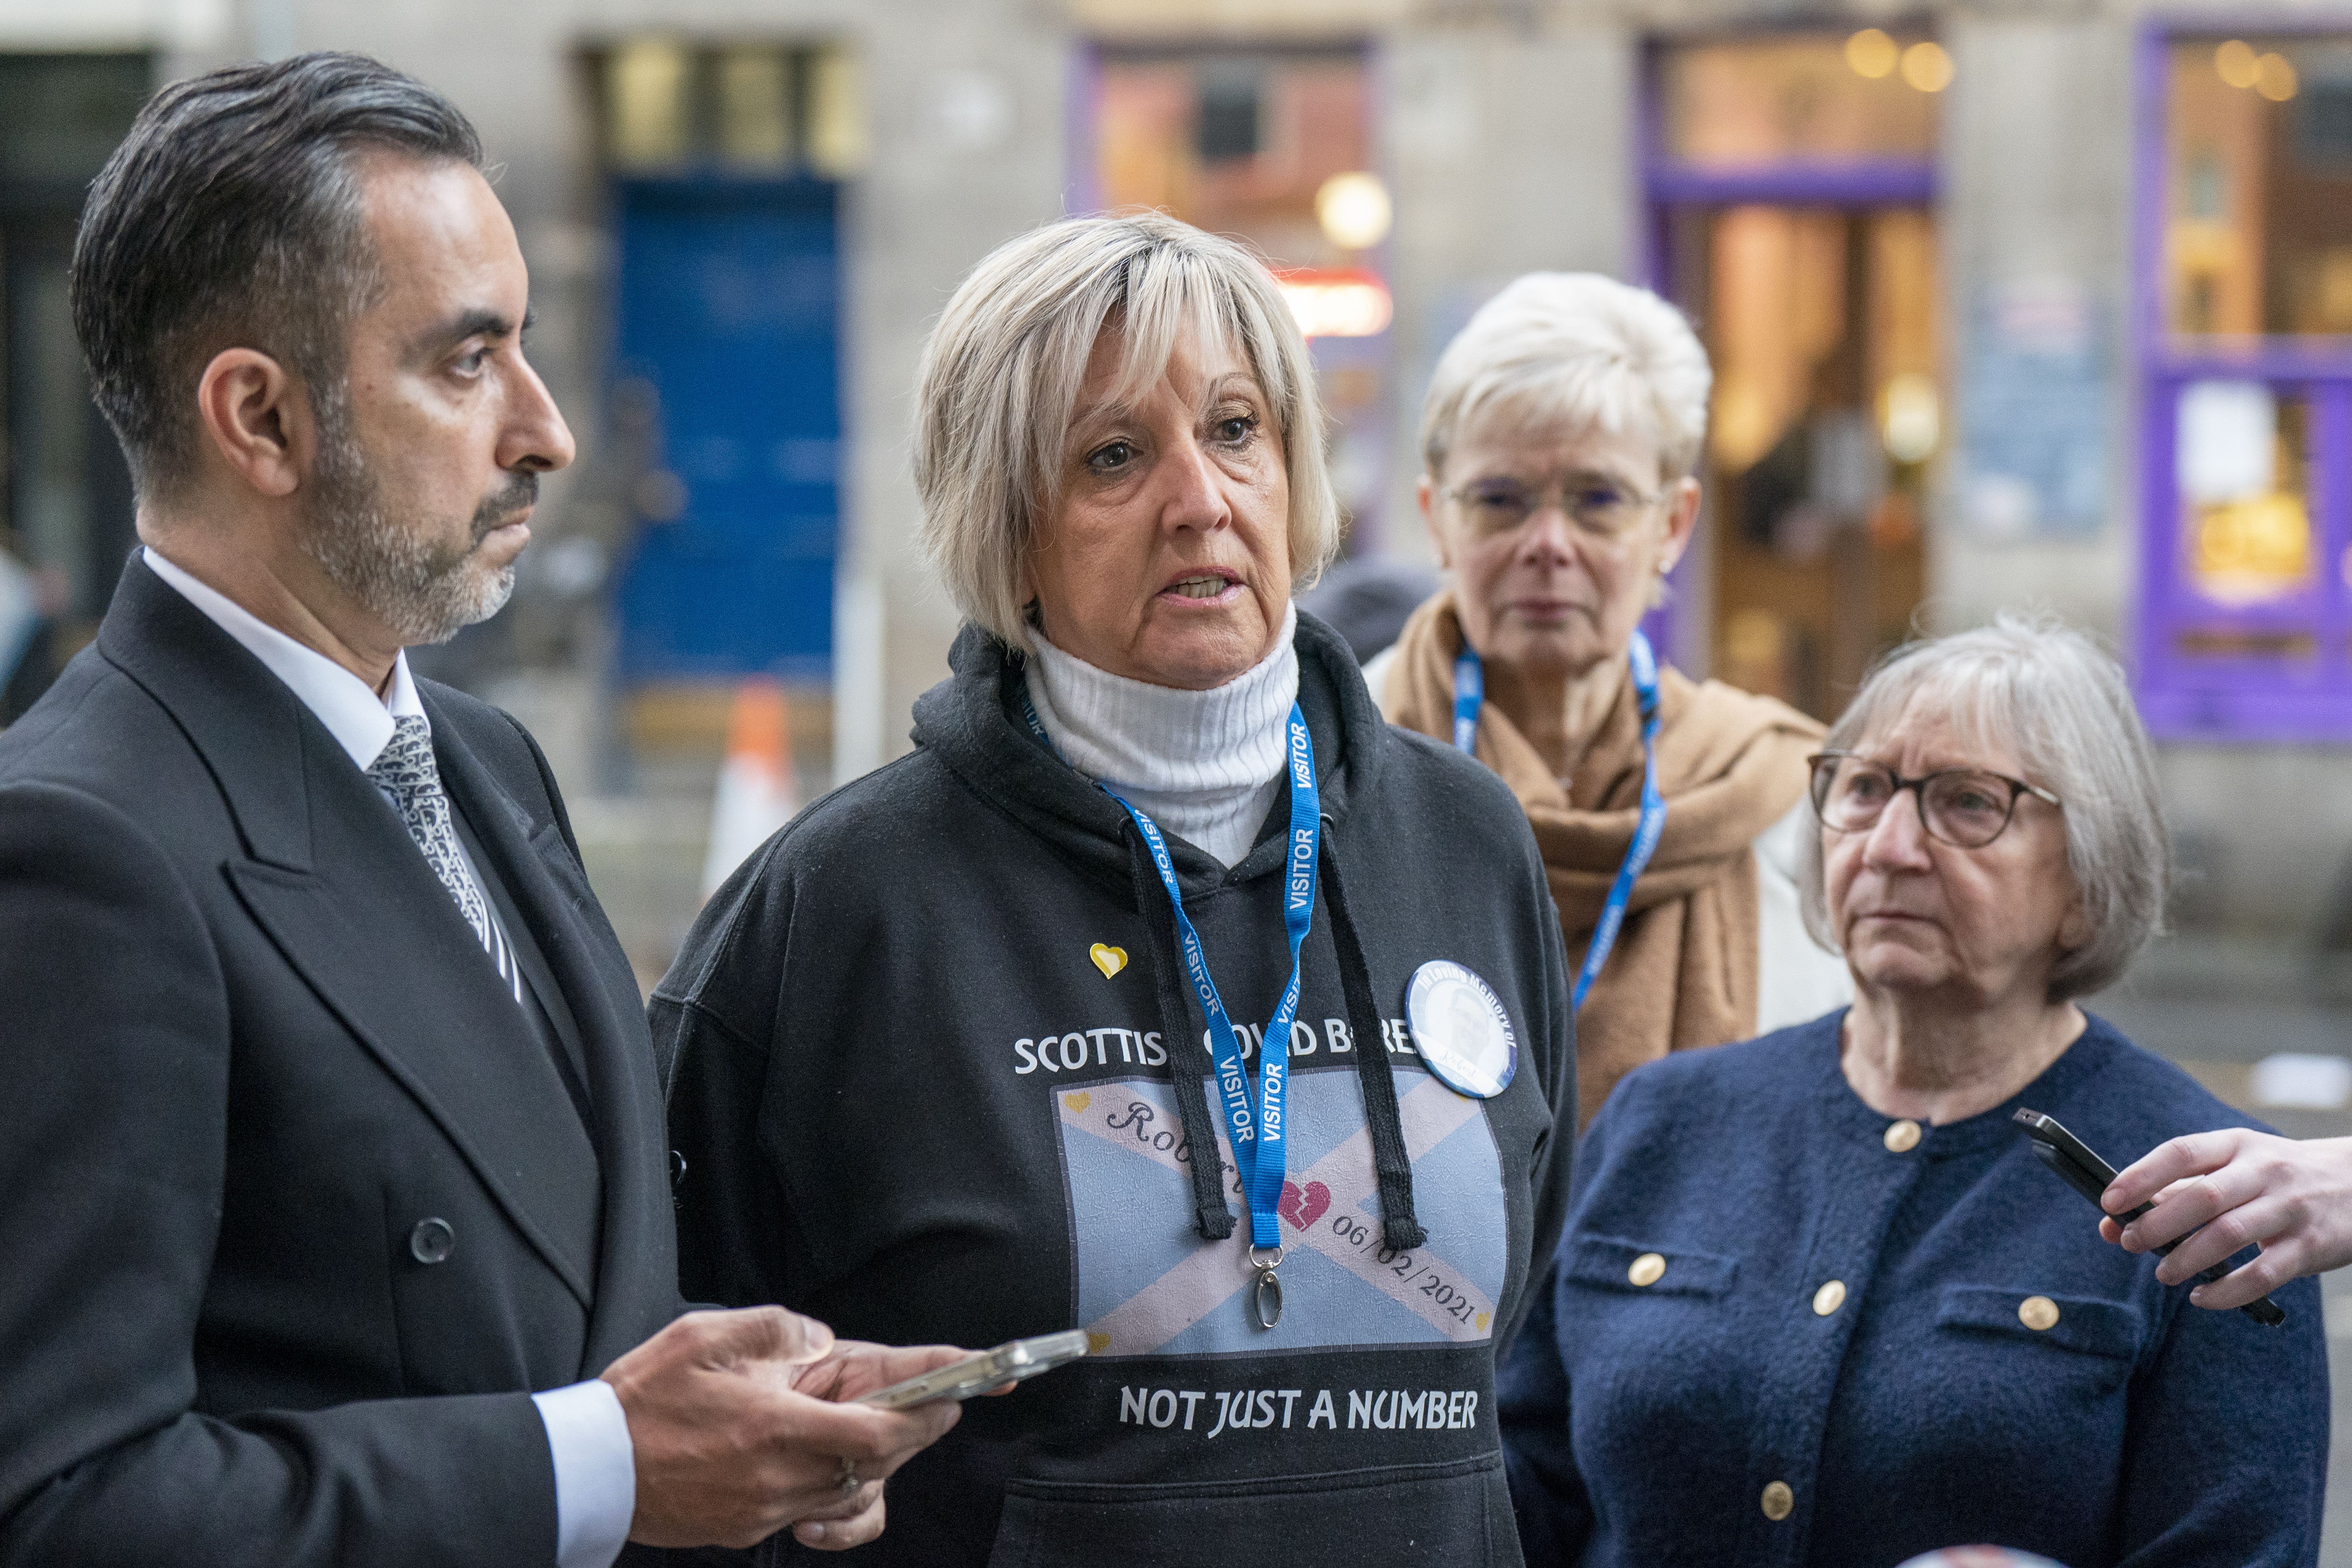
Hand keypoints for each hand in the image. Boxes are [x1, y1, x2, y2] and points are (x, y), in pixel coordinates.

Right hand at [600, 1307, 966, 1550]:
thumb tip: (820, 1341)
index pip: (879, 1429)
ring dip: (877, 1459)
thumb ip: (776, 1330)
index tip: (964, 1388)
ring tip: (875, 1422)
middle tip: (938, 1400)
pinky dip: (835, 1490)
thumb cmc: (642, 1401)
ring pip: (853, 1493)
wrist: (590, 1468)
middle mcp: (780, 1477)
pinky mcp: (749, 1526)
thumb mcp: (706, 1336)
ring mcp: (766, 1509)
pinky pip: (815, 1513)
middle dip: (916, 1429)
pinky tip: (825, 1461)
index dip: (929, 1408)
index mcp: (776, 1426)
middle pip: (879, 1462)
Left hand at [2098, 1130, 2351, 1308]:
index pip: (2181, 1153)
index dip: (2141, 1177)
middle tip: (2129, 1243)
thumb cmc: (2276, 1177)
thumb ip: (2175, 1192)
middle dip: (2158, 1224)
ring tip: (2163, 1273)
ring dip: (2187, 1258)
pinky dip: (2226, 1291)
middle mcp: (2264, 1171)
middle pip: (2203, 1197)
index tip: (2110, 1201)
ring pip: (2229, 1234)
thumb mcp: (2233, 1168)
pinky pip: (2263, 1274)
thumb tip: (2111, 1222)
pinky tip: (2202, 1297)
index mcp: (2236, 1145)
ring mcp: (2290, 1207)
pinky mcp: (2310, 1246)